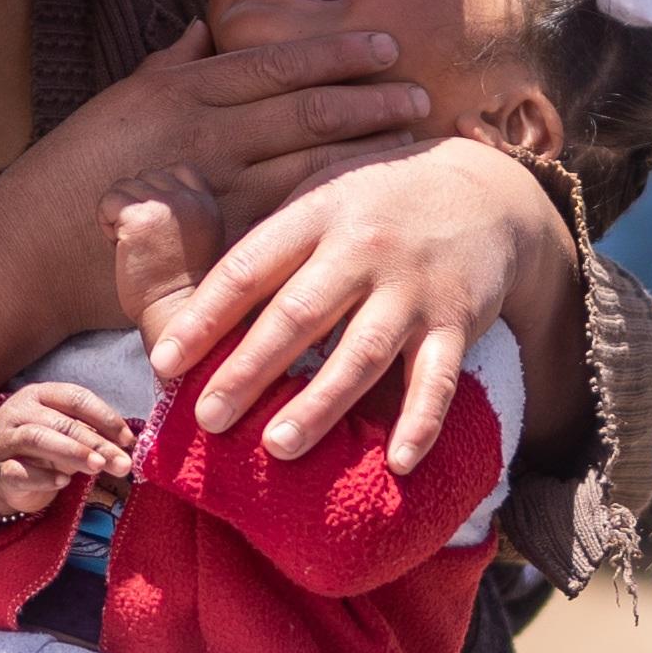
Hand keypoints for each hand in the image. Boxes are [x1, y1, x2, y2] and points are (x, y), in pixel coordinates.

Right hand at [0, 22, 428, 349]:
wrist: (26, 246)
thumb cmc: (72, 174)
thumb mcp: (120, 100)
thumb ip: (168, 65)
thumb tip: (202, 29)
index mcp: (182, 88)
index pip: (277, 64)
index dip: (337, 55)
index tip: (387, 49)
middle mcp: (199, 129)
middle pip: (304, 109)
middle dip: (369, 102)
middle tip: (424, 96)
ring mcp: (206, 184)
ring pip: (304, 161)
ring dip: (363, 152)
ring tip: (414, 144)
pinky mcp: (207, 238)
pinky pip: (281, 217)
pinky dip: (328, 207)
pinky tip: (367, 202)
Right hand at [0, 380, 138, 528]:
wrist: (5, 472)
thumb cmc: (45, 447)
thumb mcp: (68, 433)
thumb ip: (93, 434)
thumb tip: (127, 445)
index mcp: (39, 394)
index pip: (74, 397)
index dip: (104, 416)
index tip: (128, 439)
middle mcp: (18, 411)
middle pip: (59, 421)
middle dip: (95, 441)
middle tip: (121, 461)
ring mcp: (5, 440)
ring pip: (36, 439)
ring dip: (72, 452)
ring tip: (98, 467)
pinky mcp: (0, 470)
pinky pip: (20, 471)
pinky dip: (43, 477)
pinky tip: (64, 482)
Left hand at [104, 174, 218, 353]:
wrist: (174, 319)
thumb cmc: (178, 293)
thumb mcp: (196, 243)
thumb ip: (185, 215)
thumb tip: (148, 197)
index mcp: (209, 206)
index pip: (180, 170)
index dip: (159, 193)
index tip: (156, 226)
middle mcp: (191, 201)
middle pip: (147, 176)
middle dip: (137, 204)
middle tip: (141, 242)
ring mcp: (166, 206)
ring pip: (125, 186)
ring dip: (119, 213)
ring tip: (131, 246)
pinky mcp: (139, 218)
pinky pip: (109, 201)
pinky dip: (106, 221)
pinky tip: (119, 247)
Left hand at [154, 129, 559, 472]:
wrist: (486, 189)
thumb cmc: (378, 202)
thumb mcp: (321, 196)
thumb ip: (270, 246)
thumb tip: (198, 308)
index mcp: (317, 215)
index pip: (248, 269)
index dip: (204, 318)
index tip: (165, 364)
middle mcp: (363, 250)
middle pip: (298, 316)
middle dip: (249, 371)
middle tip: (207, 419)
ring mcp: (412, 288)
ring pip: (362, 353)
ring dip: (321, 404)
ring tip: (280, 447)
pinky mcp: (458, 321)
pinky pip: (438, 379)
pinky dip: (421, 422)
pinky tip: (397, 463)